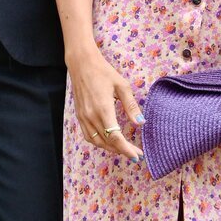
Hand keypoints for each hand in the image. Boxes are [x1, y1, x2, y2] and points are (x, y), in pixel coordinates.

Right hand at [67, 47, 143, 162]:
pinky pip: (88, 136)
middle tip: (136, 154)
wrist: (81, 64)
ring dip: (110, 149)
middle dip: (122, 151)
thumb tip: (140, 122)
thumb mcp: (122, 86)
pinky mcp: (79, 116)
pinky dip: (99, 143)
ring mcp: (83, 117)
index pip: (115, 137)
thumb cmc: (103, 72)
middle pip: (107, 142)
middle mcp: (91, 116)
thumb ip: (131, 106)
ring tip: (123, 150)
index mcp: (103, 109)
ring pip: (97, 142)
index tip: (137, 155)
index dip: (126, 149)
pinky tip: (108, 142)